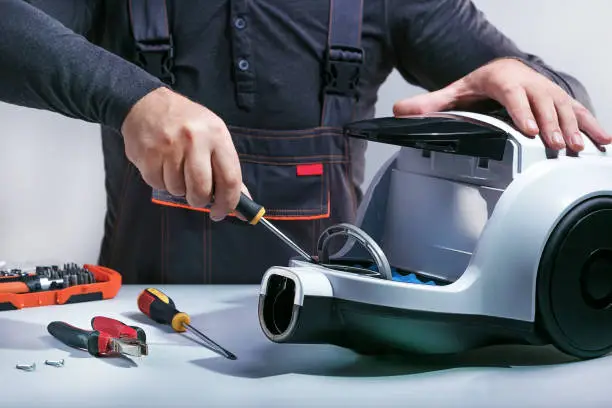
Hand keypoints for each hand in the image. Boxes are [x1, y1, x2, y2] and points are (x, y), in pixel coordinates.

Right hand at [120, 87, 242, 220]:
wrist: (146, 104)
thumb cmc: (187, 124)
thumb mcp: (213, 136)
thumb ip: (227, 168)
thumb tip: (242, 202)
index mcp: (217, 136)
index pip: (230, 179)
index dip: (228, 203)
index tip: (222, 212)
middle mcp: (195, 140)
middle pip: (202, 190)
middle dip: (199, 201)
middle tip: (197, 198)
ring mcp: (169, 147)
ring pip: (178, 190)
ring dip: (178, 188)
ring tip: (176, 170)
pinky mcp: (148, 155)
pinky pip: (158, 185)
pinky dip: (161, 182)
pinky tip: (162, 166)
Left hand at [393, 58, 611, 151]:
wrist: (503, 69)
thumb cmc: (480, 85)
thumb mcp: (454, 92)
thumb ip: (428, 104)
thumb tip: (400, 113)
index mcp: (502, 80)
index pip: (512, 94)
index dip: (521, 111)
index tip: (527, 129)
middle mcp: (529, 83)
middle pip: (543, 102)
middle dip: (550, 124)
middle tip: (555, 145)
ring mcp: (547, 91)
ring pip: (564, 107)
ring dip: (573, 128)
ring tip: (578, 149)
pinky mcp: (560, 100)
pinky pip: (580, 111)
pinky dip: (593, 125)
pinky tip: (604, 142)